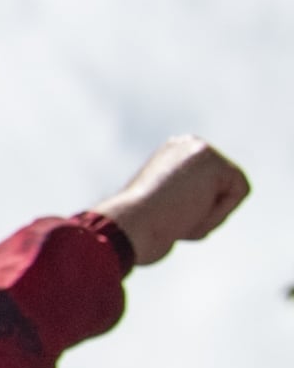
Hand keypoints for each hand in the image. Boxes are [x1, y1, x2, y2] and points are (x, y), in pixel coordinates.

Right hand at [88, 136, 250, 267]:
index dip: (193, 209)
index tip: (166, 213)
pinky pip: (239, 191)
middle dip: (204, 210)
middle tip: (171, 215)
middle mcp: (188, 143)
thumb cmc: (140, 224)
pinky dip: (219, 211)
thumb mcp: (158, 206)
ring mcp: (201, 149)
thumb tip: (192, 211)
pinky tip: (190, 210)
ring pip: (232, 190)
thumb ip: (180, 199)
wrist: (129, 223)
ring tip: (178, 215)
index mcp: (172, 151)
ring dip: (209, 215)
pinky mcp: (215, 161)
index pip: (208, 185)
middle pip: (224, 186)